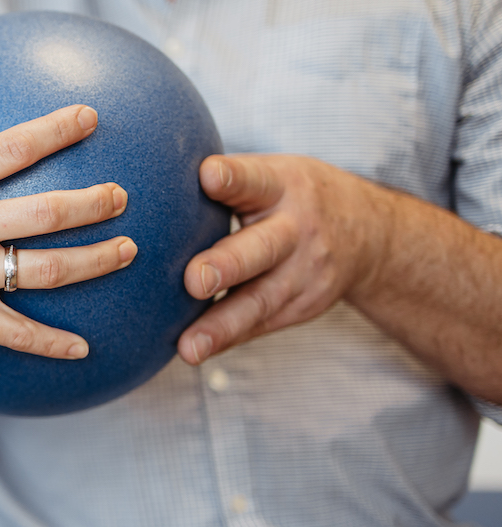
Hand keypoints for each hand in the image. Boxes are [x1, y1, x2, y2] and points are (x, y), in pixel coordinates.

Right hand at [0, 105, 137, 358]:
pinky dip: (54, 343)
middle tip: (122, 194)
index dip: (56, 129)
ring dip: (96, 259)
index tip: (89, 116)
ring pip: (50, 267)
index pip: (13, 147)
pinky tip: (85, 349)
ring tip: (129, 250)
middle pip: (50, 210)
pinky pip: (20, 332)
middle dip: (95, 200)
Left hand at [178, 154, 388, 363]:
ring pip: (260, 300)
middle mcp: (296, 231)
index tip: (207, 175)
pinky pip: (259, 325)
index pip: (256, 180)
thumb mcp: (273, 176)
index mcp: (282, 187)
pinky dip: (227, 339)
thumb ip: (229, 181)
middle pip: (262, 248)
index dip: (233, 178)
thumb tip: (157, 181)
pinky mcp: (300, 306)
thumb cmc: (291, 198)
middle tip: (194, 280)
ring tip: (190, 347)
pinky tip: (197, 351)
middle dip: (228, 265)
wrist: (370, 234)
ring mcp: (303, 273)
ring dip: (222, 326)